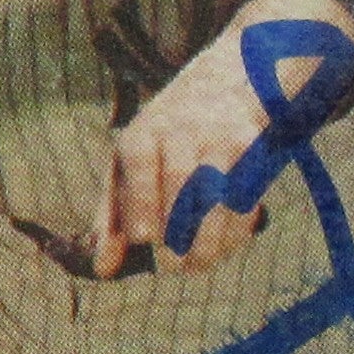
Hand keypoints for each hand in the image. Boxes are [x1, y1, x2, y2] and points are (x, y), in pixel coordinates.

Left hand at [89, 0, 353, 277]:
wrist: (225, 84)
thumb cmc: (164, 139)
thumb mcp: (129, 164)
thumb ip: (112, 216)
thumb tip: (102, 270)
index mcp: (143, 134)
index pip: (140, 167)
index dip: (142, 202)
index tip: (144, 239)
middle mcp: (181, 130)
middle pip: (181, 183)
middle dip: (177, 230)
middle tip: (172, 266)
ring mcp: (219, 137)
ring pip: (217, 193)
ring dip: (209, 238)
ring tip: (197, 266)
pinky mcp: (250, 147)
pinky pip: (245, 194)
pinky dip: (237, 228)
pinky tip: (225, 247)